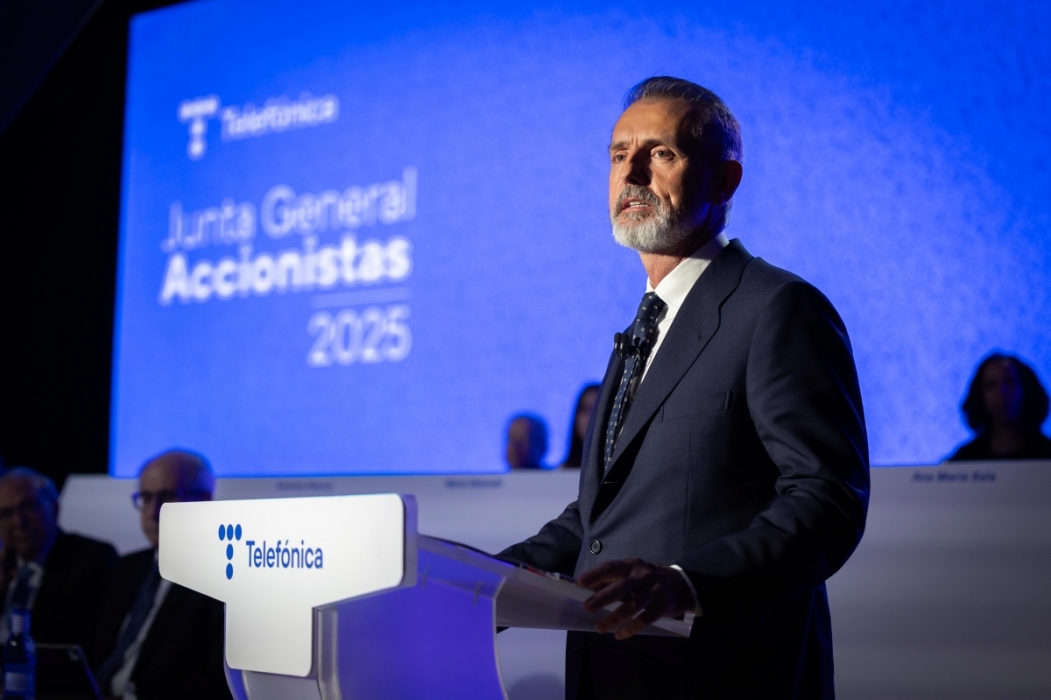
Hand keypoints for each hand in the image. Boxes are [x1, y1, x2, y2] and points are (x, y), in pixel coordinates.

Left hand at [577, 558, 693, 639]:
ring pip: (632, 606)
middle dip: (603, 597)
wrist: (684, 584)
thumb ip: (613, 579)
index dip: (596, 574)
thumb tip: (589, 587)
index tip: (580, 582)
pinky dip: (630, 629)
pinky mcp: (663, 606)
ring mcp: (655, 591)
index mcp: (633, 565)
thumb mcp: (634, 572)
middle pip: (621, 587)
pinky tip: (619, 635)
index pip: (612, 567)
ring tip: (599, 628)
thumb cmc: (650, 578)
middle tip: (587, 608)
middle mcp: (643, 576)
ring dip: (614, 618)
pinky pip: (644, 620)